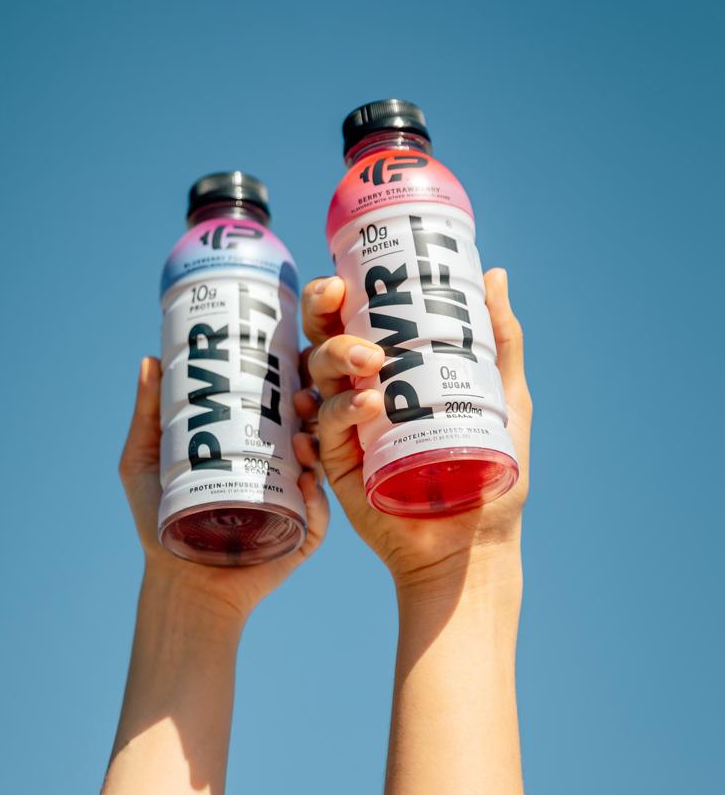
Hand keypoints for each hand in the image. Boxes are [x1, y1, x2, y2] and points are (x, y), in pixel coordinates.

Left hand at [118, 357, 328, 621]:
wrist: (177, 581)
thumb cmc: (159, 519)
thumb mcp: (144, 461)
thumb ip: (148, 415)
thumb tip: (150, 359)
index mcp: (252, 448)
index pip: (282, 408)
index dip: (294, 383)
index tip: (293, 360)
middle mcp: (278, 471)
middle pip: (308, 431)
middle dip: (313, 410)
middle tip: (300, 398)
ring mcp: (292, 503)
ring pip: (318, 469)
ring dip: (318, 449)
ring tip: (302, 441)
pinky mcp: (299, 537)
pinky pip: (318, 516)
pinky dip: (317, 500)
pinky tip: (306, 482)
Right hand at [296, 269, 531, 598]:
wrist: (474, 545)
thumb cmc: (492, 474)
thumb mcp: (504, 397)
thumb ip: (500, 341)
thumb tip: (495, 275)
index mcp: (392, 373)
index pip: (352, 322)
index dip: (337, 295)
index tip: (344, 278)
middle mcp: (361, 394)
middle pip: (323, 340)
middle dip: (320, 313)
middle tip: (338, 299)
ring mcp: (347, 429)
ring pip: (317, 377)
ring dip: (334, 356)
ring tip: (372, 362)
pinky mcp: (340, 465)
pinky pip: (324, 429)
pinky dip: (338, 410)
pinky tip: (367, 404)